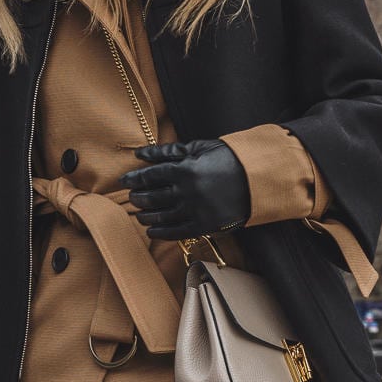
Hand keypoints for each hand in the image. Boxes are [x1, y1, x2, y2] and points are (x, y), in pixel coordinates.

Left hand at [120, 139, 250, 240]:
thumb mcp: (197, 148)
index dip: (134, 179)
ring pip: (160, 217)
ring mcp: (194, 211)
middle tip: (133, 197)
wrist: (256, 178)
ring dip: (146, 216)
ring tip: (140, 214)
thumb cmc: (226, 158)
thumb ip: (167, 152)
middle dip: (138, 198)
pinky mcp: (203, 226)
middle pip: (152, 197)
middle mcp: (186, 192)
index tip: (125, 180)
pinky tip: (152, 230)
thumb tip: (140, 153)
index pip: (149, 176)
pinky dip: (160, 232)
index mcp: (183, 170)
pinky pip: (175, 233)